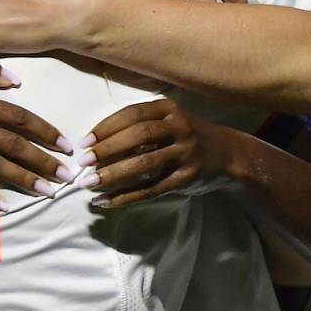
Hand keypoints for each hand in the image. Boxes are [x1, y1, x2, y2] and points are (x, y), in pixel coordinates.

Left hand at [79, 99, 230, 207]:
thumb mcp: (167, 120)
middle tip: (84, 163)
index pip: (132, 114)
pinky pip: (153, 188)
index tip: (84, 142)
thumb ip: (139, 126)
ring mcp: (186, 153)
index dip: (106, 127)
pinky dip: (127, 196)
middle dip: (107, 149)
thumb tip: (95, 144)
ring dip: (114, 174)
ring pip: (145, 163)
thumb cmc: (184, 135)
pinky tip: (107, 202)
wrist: (226, 153)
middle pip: (139, 135)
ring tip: (90, 184)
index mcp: (169, 108)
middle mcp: (180, 127)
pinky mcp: (188, 178)